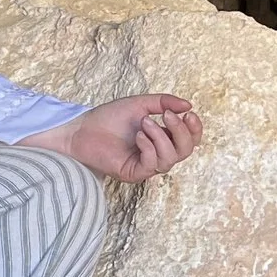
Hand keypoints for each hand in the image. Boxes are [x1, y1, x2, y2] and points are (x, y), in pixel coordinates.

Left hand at [22, 94, 202, 182]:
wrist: (82, 128)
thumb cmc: (108, 118)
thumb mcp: (139, 104)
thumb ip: (163, 102)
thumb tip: (188, 104)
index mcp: (162, 137)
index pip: (190, 139)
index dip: (195, 129)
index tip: (189, 113)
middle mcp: (157, 153)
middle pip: (186, 150)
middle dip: (180, 132)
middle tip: (168, 116)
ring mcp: (146, 165)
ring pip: (170, 159)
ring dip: (161, 138)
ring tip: (145, 123)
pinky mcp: (134, 173)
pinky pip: (152, 165)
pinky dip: (150, 148)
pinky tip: (138, 136)